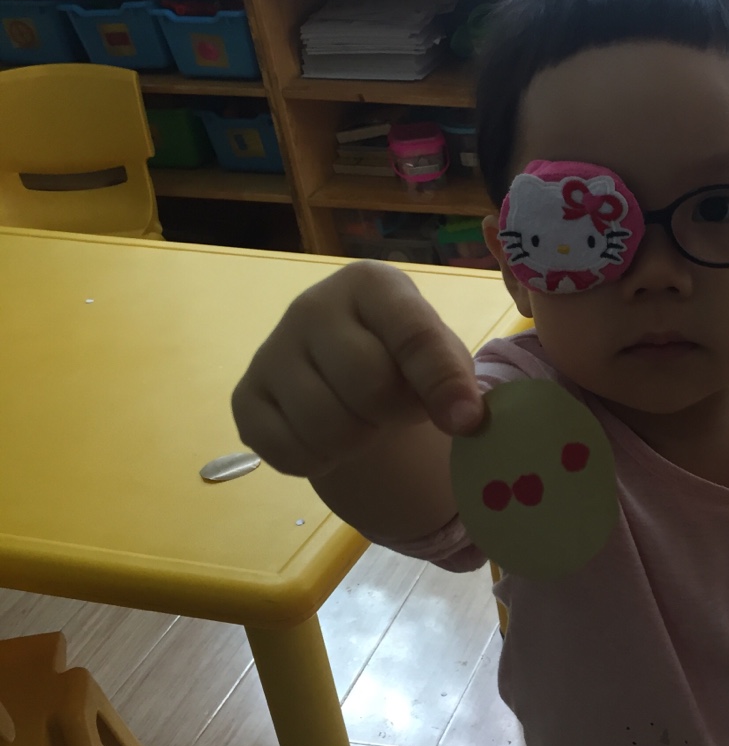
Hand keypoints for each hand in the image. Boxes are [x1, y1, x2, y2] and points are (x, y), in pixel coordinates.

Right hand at [232, 260, 485, 478]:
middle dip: (395, 413)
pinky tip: (328, 439)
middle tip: (396, 409)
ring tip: (364, 421)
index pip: (413, 335)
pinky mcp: (245, 397)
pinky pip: (288, 451)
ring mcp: (272, 350)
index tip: (467, 423)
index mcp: (371, 283)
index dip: (443, 384)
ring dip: (358, 441)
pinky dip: (319, 461)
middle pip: (368, 386)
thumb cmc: (406, 362)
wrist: (348, 378)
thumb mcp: (442, 358)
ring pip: (327, 425)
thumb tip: (465, 420)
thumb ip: (455, 379)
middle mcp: (312, 305)